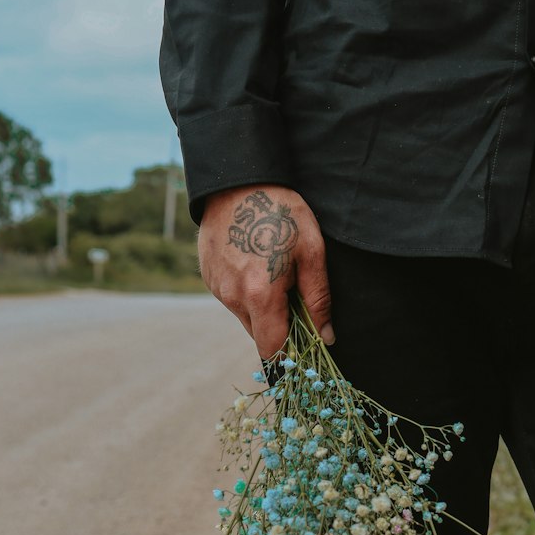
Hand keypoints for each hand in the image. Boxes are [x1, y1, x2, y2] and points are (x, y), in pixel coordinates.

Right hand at [198, 184, 333, 360]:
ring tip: (272, 272)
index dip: (288, 352)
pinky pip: (232, 299)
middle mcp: (233, 297)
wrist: (236, 181)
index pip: (272, 349)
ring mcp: (217, 288)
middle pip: (259, 335)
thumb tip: (326, 337)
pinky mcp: (208, 278)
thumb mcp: (311, 251)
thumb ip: (319, 299)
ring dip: (261, 308)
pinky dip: (246, 292)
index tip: (302, 343)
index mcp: (260, 295)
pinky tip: (254, 264)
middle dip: (277, 326)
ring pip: (245, 317)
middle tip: (292, 296)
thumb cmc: (280, 212)